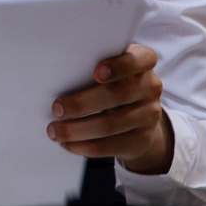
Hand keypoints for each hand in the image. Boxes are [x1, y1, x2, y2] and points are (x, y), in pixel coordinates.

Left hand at [49, 44, 173, 173]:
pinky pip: (111, 146)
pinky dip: (84, 146)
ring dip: (77, 129)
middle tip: (57, 109)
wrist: (138, 116)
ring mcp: (150, 114)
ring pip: (110, 124)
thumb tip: (56, 77)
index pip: (139, 59)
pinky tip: (68, 143)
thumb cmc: (112, 83)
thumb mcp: (109, 69)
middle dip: (82, 104)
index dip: (119, 66)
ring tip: (55, 130)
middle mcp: (150, 86)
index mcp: (142, 61)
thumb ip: (91, 66)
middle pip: (117, 95)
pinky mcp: (142, 139)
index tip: (96, 73)